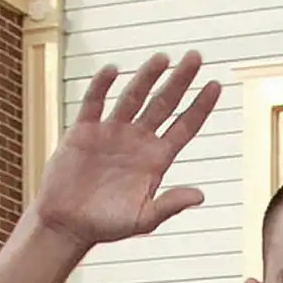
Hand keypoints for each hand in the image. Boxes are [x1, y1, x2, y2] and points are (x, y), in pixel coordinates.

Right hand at [32, 53, 221, 252]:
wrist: (67, 224)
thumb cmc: (106, 225)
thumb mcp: (142, 219)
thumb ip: (170, 205)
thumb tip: (200, 196)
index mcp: (156, 160)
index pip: (184, 127)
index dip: (200, 107)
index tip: (215, 85)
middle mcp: (137, 140)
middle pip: (164, 103)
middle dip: (180, 80)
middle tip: (195, 57)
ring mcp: (112, 132)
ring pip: (134, 96)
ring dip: (148, 76)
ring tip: (163, 58)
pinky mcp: (85, 130)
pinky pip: (95, 101)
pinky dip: (102, 85)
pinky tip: (113, 70)